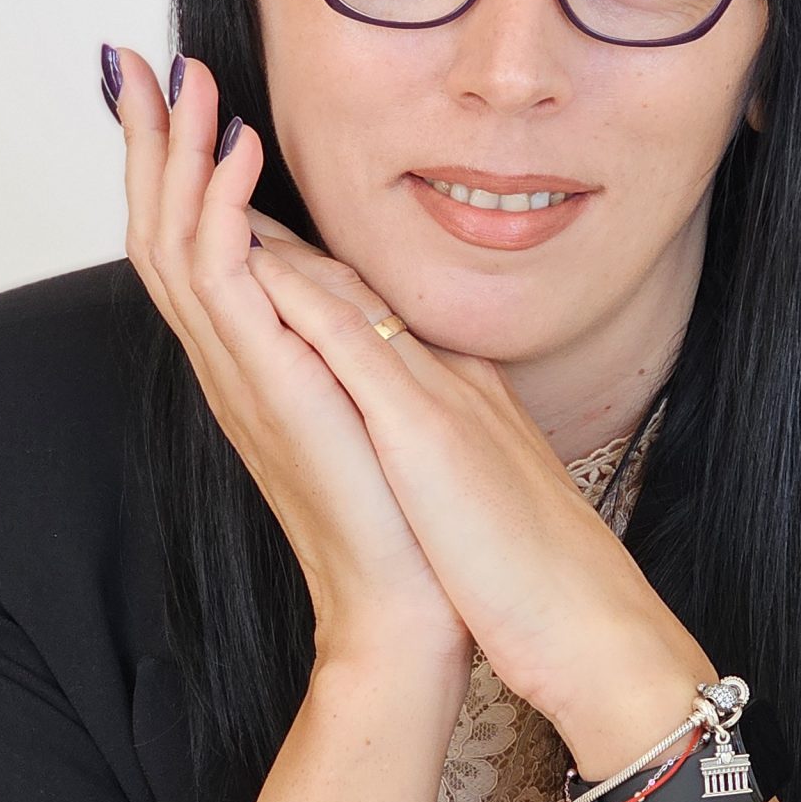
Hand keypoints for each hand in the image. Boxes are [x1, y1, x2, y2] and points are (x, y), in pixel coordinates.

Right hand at [116, 49, 474, 681]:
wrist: (407, 606)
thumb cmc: (401, 517)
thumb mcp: (367, 396)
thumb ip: (340, 337)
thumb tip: (341, 282)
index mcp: (252, 360)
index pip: (192, 243)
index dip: (174, 168)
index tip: (171, 94)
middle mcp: (230, 362)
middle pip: (158, 229)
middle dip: (150, 142)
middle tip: (136, 63)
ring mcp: (240, 373)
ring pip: (174, 240)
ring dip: (177, 152)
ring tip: (184, 79)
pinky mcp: (267, 383)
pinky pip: (224, 277)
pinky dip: (224, 204)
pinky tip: (242, 148)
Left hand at [240, 201, 708, 740]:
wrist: (587, 622)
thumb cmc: (537, 579)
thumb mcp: (485, 499)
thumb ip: (456, 460)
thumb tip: (420, 454)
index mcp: (461, 402)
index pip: (376, 321)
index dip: (316, 275)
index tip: (260, 240)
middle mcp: (450, 381)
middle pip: (356, 290)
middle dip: (282, 236)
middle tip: (216, 179)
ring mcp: (441, 396)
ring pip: (350, 295)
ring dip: (279, 239)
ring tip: (214, 184)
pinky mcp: (429, 430)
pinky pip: (356, 346)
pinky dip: (304, 300)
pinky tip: (257, 266)